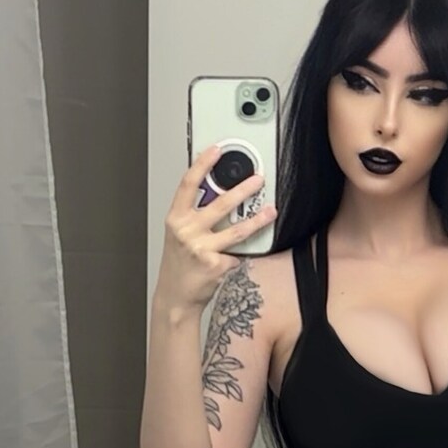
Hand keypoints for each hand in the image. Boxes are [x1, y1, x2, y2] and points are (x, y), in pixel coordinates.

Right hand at [156, 145, 276, 310]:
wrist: (175, 297)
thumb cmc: (179, 265)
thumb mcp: (180, 235)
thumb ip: (195, 216)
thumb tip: (221, 196)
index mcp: (176, 219)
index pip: (189, 184)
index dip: (203, 165)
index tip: (216, 150)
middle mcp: (187, 231)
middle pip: (220, 204)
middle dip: (243, 190)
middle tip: (258, 180)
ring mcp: (202, 249)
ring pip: (237, 230)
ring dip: (258, 220)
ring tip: (271, 211)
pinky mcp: (216, 265)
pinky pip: (237, 254)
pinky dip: (243, 254)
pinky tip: (245, 256)